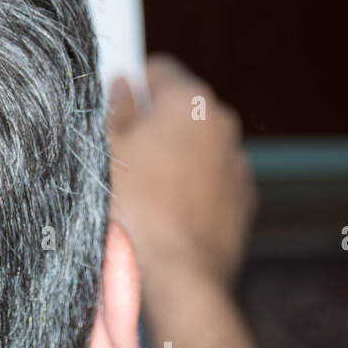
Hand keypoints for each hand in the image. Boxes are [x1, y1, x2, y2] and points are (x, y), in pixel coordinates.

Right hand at [107, 55, 255, 290]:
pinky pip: (209, 181)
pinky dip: (188, 189)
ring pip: (195, 147)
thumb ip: (114, 109)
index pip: (159, 69)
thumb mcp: (106, 151)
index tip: (114, 106)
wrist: (178, 277)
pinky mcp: (241, 201)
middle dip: (151, 124)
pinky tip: (162, 213)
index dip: (132, 84)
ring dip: (171, 159)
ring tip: (139, 192)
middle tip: (118, 154)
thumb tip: (122, 88)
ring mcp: (236, 164)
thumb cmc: (136, 212)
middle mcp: (222, 125)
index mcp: (189, 102)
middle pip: (179, 109)